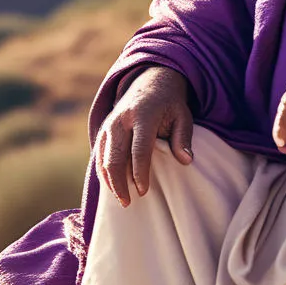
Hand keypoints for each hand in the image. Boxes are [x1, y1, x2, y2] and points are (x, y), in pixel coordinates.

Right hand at [97, 66, 193, 205]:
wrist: (149, 82)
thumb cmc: (169, 104)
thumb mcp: (183, 116)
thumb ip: (183, 137)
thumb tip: (186, 160)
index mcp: (143, 115)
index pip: (138, 149)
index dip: (139, 172)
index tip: (143, 191)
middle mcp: (122, 119)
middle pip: (115, 156)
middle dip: (120, 183)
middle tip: (128, 203)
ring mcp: (110, 124)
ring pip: (103, 157)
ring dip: (110, 181)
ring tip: (121, 200)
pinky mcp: (103, 129)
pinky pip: (99, 154)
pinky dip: (104, 172)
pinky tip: (112, 187)